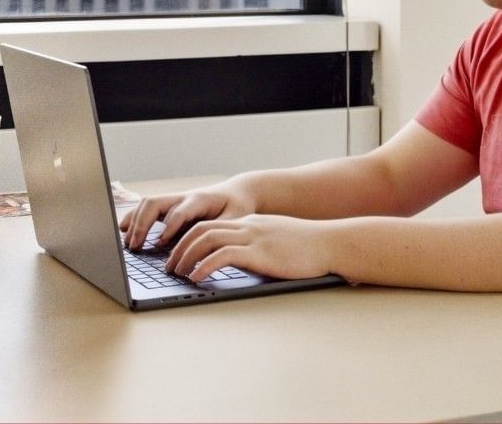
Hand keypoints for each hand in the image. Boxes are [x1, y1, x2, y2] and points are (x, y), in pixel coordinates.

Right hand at [118, 182, 255, 250]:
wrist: (237, 192)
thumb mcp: (235, 219)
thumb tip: (204, 250)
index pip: (179, 212)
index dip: (168, 228)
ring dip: (134, 222)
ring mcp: (174, 200)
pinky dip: (133, 218)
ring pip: (147, 204)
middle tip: (135, 247)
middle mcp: (183, 197)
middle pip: (155, 203)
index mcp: (199, 200)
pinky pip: (146, 209)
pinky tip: (124, 231)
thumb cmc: (237, 207)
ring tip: (128, 243)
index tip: (159, 244)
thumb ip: (220, 232)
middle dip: (142, 224)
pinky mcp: (169, 206)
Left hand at [166, 214, 337, 282]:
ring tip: (177, 273)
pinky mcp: (259, 252)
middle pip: (201, 229)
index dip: (188, 238)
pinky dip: (204, 265)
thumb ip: (258, 248)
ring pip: (207, 239)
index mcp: (250, 223)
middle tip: (170, 266)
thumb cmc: (310, 248)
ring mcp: (253, 237)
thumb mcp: (278, 242)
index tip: (178, 255)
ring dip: (186, 256)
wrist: (332, 243)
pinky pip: (223, 256)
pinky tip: (196, 277)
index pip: (210, 224)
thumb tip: (241, 263)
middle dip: (180, 247)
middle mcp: (247, 226)